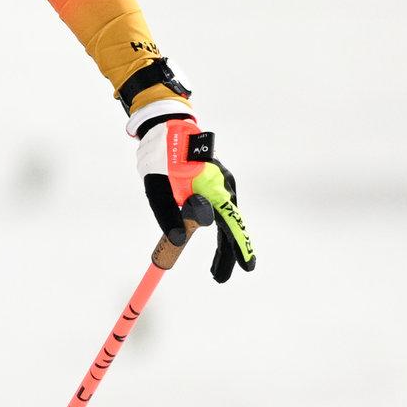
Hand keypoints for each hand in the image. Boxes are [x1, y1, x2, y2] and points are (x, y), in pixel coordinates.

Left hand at [131, 103, 255, 282]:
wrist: (164, 128)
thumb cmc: (160, 157)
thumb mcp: (158, 188)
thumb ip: (169, 212)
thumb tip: (180, 239)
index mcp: (213, 186)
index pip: (230, 222)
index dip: (238, 245)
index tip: (248, 267)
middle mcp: (223, 185)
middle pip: (229, 225)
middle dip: (226, 253)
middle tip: (219, 278)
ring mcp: (222, 184)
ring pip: (226, 220)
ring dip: (222, 245)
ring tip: (215, 270)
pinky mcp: (215, 183)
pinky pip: (220, 210)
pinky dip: (218, 229)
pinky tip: (215, 243)